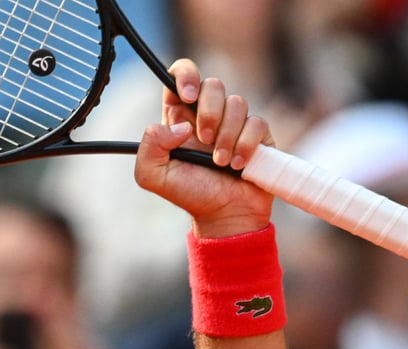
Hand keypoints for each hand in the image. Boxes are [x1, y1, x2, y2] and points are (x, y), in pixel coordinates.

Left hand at [134, 59, 274, 238]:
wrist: (224, 214)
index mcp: (179, 116)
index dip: (186, 75)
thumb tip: (179, 126)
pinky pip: (257, 123)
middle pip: (213, 84)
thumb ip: (150, 145)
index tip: (188, 96)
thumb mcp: (152, 175)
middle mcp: (207, 114)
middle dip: (210, 112)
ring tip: (221, 163)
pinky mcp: (258, 133)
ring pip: (237, 103)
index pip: (180, 75)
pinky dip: (246, 146)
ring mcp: (234, 122)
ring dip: (227, 136)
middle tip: (204, 140)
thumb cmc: (188, 193)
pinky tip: (238, 165)